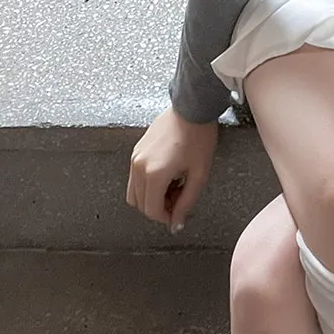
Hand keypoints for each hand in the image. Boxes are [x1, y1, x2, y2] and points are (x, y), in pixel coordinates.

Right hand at [126, 103, 217, 226]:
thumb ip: (186, 203)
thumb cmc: (199, 139)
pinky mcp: (135, 151)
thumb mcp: (199, 175)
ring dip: (151, 197)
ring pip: (134, 193)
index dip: (166, 217)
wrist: (191, 109)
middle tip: (179, 197)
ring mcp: (134, 158)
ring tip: (173, 186)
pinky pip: (135, 178)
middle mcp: (139, 167)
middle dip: (159, 207)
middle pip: (140, 204)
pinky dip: (147, 184)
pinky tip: (167, 174)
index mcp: (154, 175)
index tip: (180, 212)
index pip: (151, 210)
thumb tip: (176, 224)